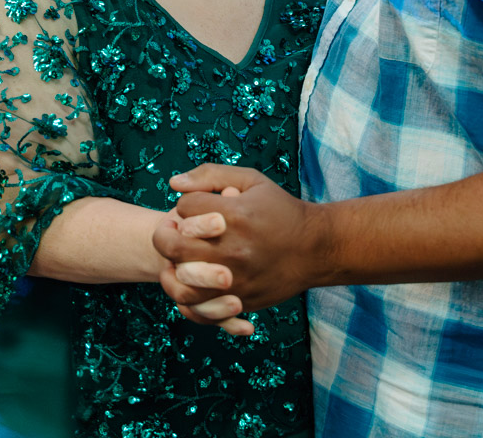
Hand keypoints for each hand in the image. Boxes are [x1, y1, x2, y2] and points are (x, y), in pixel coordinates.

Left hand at [152, 164, 328, 316]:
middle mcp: (233, 248)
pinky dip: (187, 296)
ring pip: (180, 281)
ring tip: (180, 258)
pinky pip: (199, 306)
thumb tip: (173, 182)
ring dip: (172, 267)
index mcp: (235, 215)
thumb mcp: (251, 180)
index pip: (184, 207)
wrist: (316, 248)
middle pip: (173, 245)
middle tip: (174, 232)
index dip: (184, 205)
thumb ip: (211, 175)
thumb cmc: (281, 210)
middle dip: (166, 234)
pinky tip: (192, 282)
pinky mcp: (239, 299)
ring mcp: (236, 278)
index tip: (195, 208)